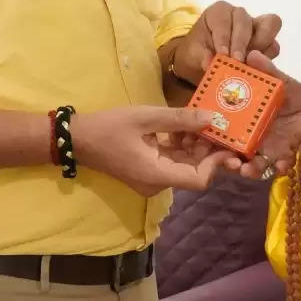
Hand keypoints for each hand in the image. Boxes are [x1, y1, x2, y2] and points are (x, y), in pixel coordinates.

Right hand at [71, 105, 225, 196]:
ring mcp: (151, 179)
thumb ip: (180, 119)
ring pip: (184, 166)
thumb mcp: (145, 117)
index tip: (224, 141)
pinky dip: (180, 147)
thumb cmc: (109, 127)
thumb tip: (213, 119)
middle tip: (217, 126)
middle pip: (194, 172)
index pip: (198, 179)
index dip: (216, 163)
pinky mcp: (147, 172)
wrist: (77, 139)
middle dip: (208, 150)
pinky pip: (171, 162)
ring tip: (197, 121)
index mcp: (156, 174)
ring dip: (194, 146)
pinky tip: (181, 127)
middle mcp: (157, 183)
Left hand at [169, 1, 282, 83]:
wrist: (203, 63)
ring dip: (260, 46)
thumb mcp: (193, 54)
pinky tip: (255, 69)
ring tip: (249, 64)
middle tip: (237, 61)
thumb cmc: (197, 53)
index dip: (224, 38)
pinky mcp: (266, 42)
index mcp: (219, 11)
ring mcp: (255, 26)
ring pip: (268, 26)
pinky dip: (266, 57)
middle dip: (242, 42)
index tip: (223, 55)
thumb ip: (201, 56)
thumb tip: (209, 64)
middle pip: (247, 21)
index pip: (224, 20)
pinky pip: (273, 45)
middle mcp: (239, 14)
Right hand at [225, 52, 300, 178]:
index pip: (227, 119)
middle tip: (221, 154)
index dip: (215, 124)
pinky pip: (267, 169)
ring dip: (243, 167)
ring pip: (245, 160)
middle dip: (223, 152)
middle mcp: (252, 132)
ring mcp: (264, 148)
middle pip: (231, 144)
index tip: (205, 128)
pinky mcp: (277, 160)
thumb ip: (270, 72)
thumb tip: (250, 54)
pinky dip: (268, 171)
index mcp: (250, 113)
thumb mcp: (287, 85)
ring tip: (245, 169)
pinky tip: (278, 166)